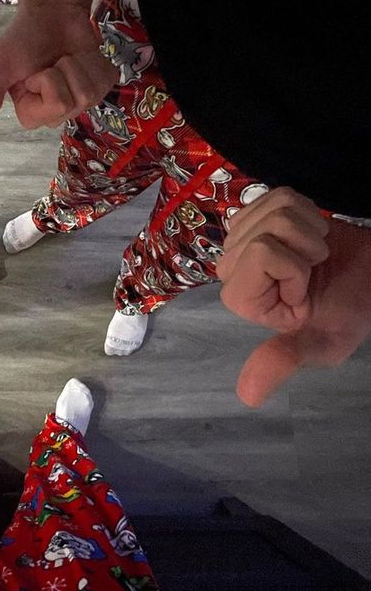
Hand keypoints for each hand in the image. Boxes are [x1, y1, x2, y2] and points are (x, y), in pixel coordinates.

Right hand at [0, 0, 117, 134]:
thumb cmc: (22, 38)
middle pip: (74, 104)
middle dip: (64, 73)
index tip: (34, 72)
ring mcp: (80, 99)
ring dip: (79, 65)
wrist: (52, 9)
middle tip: (51, 61)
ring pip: (92, 94)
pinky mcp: (100, 84)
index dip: (48, 84)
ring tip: (66, 56)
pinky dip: (96, 62)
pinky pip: (108, 82)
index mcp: (32, 112)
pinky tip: (84, 55)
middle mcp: (56, 111)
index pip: (53, 110)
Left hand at [216, 187, 370, 405]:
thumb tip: (248, 396)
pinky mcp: (257, 215)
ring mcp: (243, 238)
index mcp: (241, 299)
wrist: (370, 278)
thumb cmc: (349, 311)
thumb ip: (284, 359)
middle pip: (266, 229)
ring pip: (273, 209)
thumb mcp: (322, 344)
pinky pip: (278, 195)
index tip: (307, 289)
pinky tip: (309, 234)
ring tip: (314, 254)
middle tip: (313, 269)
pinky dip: (306, 210)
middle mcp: (233, 268)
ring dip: (307, 229)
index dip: (296, 267)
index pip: (263, 252)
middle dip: (303, 246)